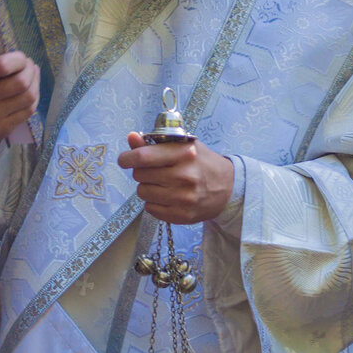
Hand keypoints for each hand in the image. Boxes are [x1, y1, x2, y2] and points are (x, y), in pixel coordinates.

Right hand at [0, 17, 39, 140]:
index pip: (3, 66)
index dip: (19, 59)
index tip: (19, 56)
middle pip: (20, 82)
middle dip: (30, 70)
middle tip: (27, 64)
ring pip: (28, 97)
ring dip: (35, 83)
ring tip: (31, 75)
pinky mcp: (1, 131)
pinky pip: (29, 112)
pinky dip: (33, 98)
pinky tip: (29, 91)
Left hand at [117, 132, 234, 223]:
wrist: (228, 187)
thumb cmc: (201, 162)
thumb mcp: (182, 146)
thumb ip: (154, 143)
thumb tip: (131, 137)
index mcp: (184, 154)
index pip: (143, 157)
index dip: (127, 158)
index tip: (124, 159)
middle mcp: (184, 176)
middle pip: (140, 175)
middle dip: (141, 172)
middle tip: (153, 171)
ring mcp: (183, 198)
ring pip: (143, 193)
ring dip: (147, 187)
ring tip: (161, 183)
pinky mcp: (182, 215)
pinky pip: (150, 209)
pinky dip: (153, 202)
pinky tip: (167, 196)